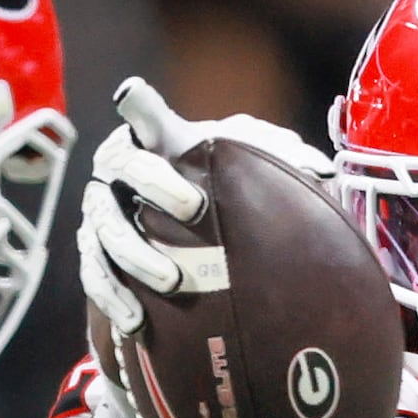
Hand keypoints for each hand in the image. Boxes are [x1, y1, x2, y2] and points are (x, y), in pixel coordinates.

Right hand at [76, 76, 333, 340]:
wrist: (202, 240)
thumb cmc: (228, 186)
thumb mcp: (259, 164)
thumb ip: (284, 158)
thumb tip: (322, 172)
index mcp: (157, 140)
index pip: (144, 116)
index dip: (139, 108)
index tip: (132, 97)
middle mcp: (119, 171)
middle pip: (124, 167)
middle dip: (155, 184)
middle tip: (194, 209)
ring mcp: (102, 215)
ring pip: (108, 230)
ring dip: (139, 256)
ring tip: (174, 281)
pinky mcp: (95, 257)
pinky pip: (96, 277)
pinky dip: (114, 298)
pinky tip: (138, 320)